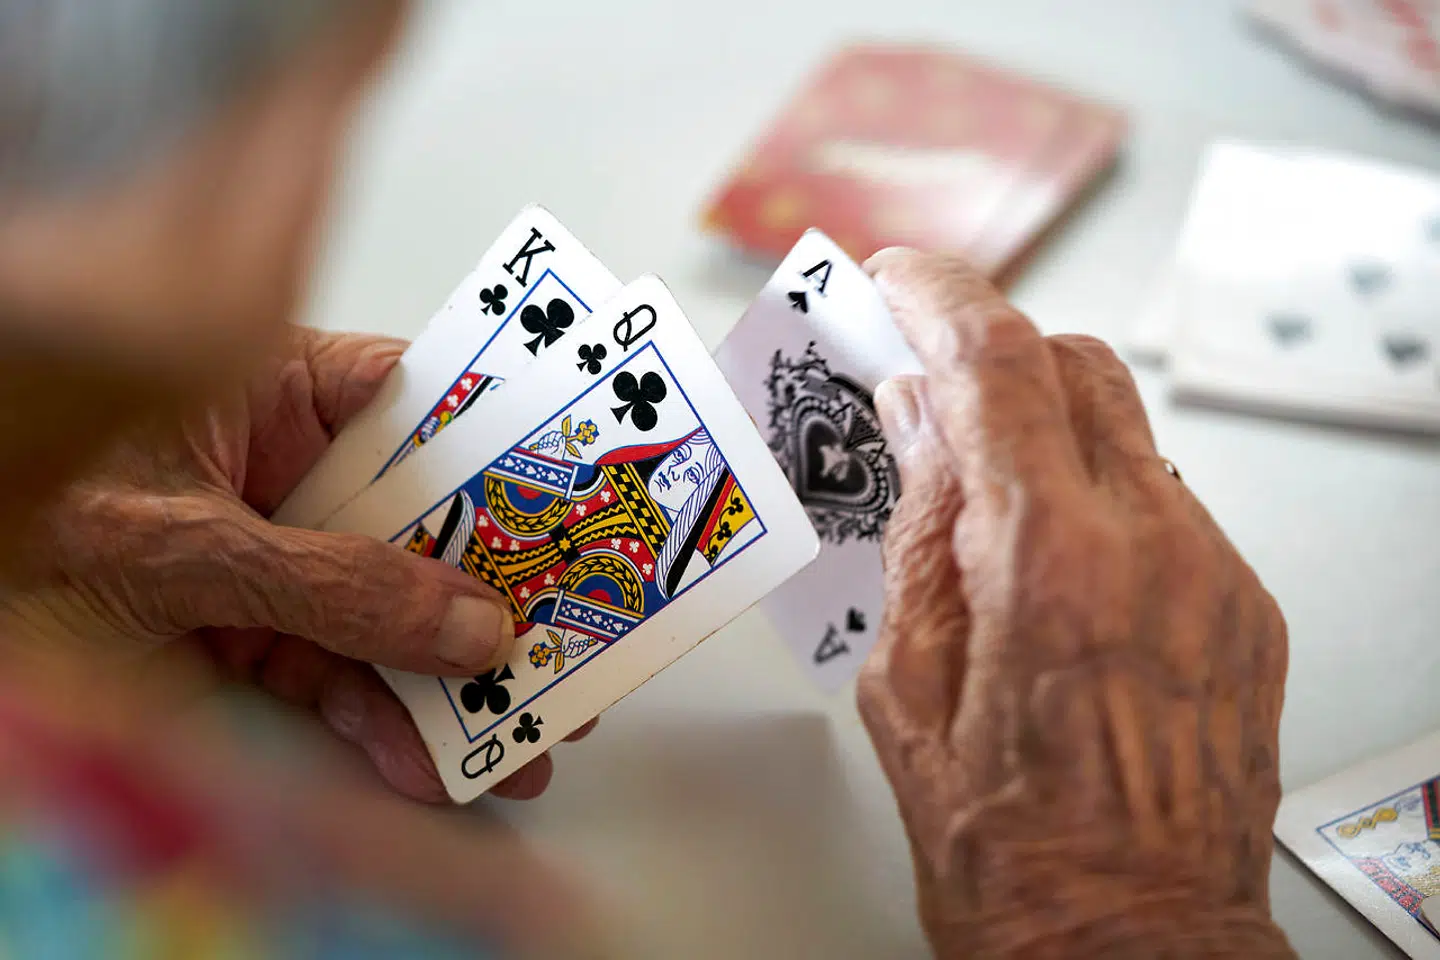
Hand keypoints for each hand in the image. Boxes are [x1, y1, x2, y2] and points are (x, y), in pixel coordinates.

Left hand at [0, 328, 593, 802]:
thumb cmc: (22, 520)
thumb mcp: (184, 545)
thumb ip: (330, 585)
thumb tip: (468, 625)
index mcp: (269, 394)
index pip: (415, 403)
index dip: (503, 447)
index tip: (577, 497)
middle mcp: (284, 473)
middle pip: (423, 523)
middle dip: (497, 589)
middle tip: (572, 634)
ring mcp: (273, 560)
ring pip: (391, 614)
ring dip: (456, 680)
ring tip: (524, 731)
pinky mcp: (250, 639)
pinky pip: (338, 680)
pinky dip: (384, 726)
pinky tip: (433, 761)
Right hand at [858, 251, 1292, 957]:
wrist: (1132, 944)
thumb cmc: (1012, 851)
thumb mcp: (910, 685)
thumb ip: (917, 530)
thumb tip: (912, 423)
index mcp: (1047, 561)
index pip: (995, 361)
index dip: (938, 295)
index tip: (897, 277)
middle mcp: (1151, 544)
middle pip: (1075, 362)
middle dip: (988, 348)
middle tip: (921, 378)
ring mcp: (1212, 571)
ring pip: (1124, 425)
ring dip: (1042, 423)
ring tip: (976, 487)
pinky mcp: (1243, 605)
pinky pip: (1162, 498)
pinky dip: (1094, 491)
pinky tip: (1046, 560)